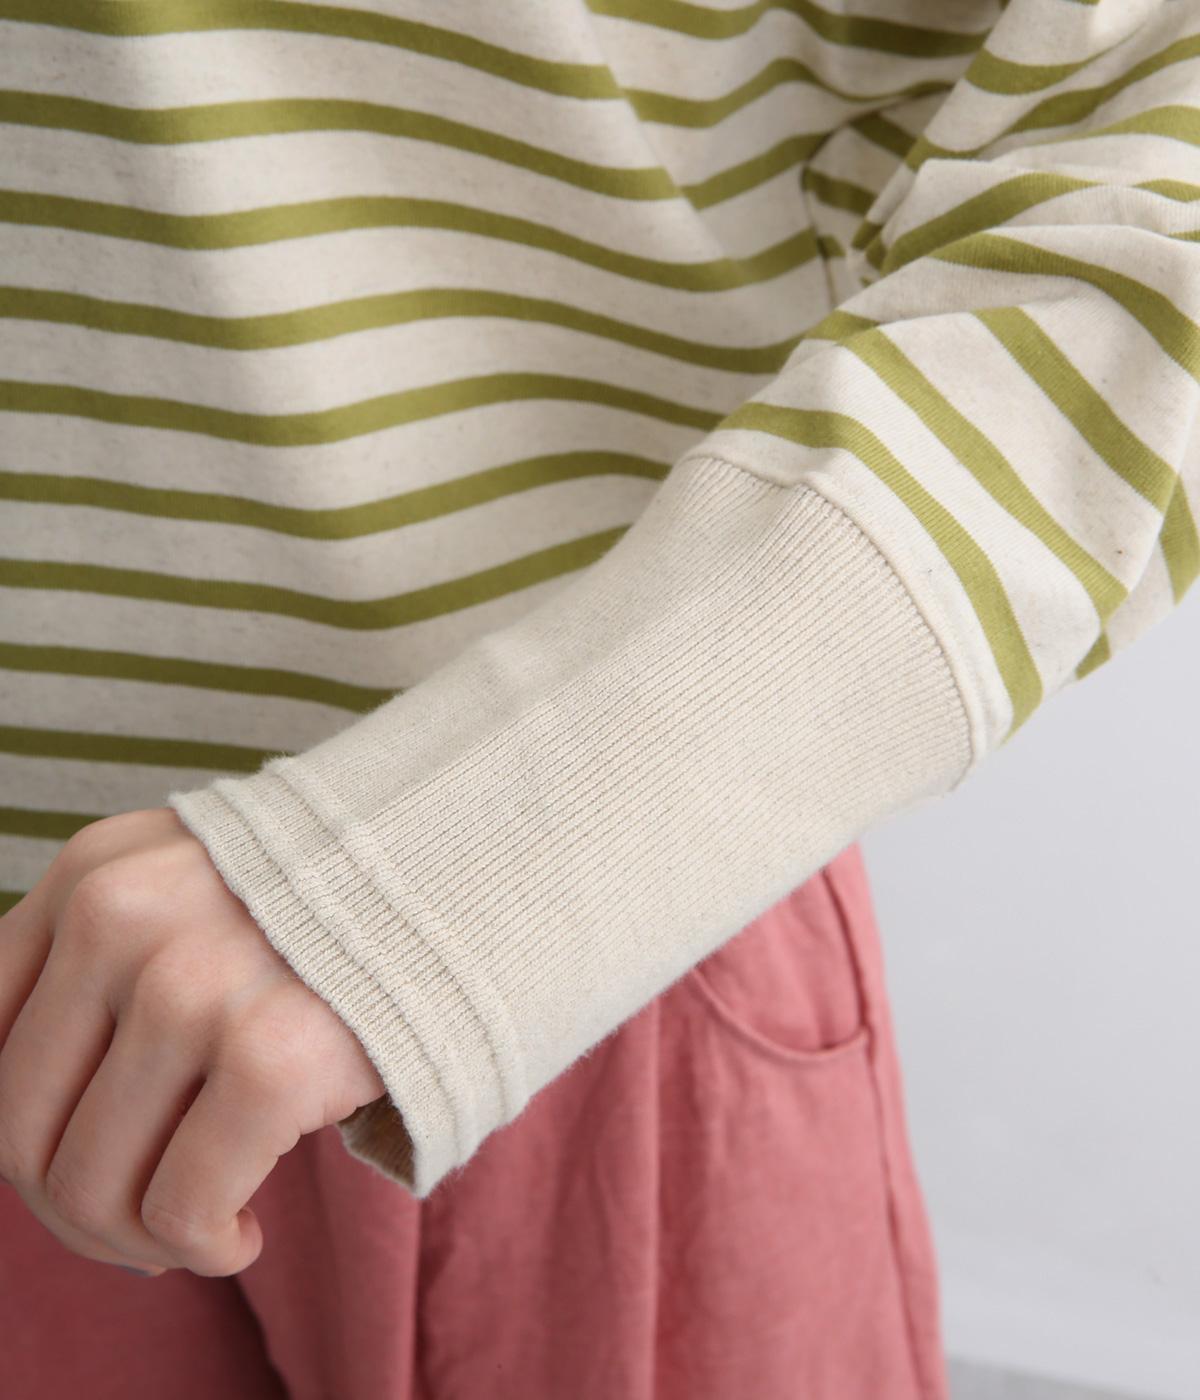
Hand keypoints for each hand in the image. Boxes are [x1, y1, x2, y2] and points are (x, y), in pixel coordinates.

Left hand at [0, 807, 386, 1277]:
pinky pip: (179, 1212)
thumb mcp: (197, 889)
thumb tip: (30, 1142)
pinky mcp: (271, 1054)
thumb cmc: (338, 909)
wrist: (482, 869)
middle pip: (20, 1128)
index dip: (28, 1130)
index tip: (94, 1156)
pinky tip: (245, 1231)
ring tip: (201, 1227)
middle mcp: (123, 917)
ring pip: (88, 1185)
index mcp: (95, 872)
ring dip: (139, 1239)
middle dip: (77, 1205)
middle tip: (145, 1223)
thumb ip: (109, 967)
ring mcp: (193, 983)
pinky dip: (206, 1246)